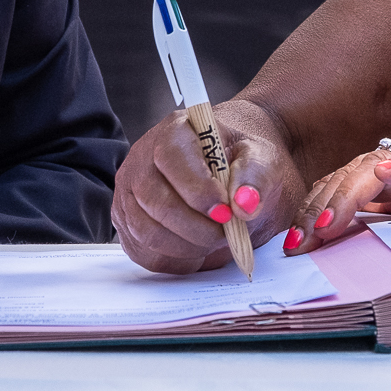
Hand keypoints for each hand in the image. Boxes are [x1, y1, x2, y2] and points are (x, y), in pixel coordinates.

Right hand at [112, 100, 301, 274]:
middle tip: (227, 234)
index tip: (226, 213)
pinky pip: (143, 253)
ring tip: (215, 239)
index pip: (171, 158)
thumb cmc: (240, 161)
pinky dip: (174, 260)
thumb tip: (244, 204)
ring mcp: (130, 191)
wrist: (229, 171)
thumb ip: (257, 176)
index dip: (197, 190)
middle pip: (155, 201)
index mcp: (175, 131)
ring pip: (146, 232)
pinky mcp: (128, 221)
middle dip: (196, 228)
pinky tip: (198, 249)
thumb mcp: (262, 158)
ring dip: (187, 247)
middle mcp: (143, 158)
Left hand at [287, 129, 390, 253]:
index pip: (342, 190)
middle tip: (297, 242)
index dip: (315, 214)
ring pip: (375, 168)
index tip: (294, 245)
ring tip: (327, 221)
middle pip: (347, 178)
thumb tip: (352, 239)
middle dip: (319, 210)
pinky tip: (382, 176)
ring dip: (348, 194)